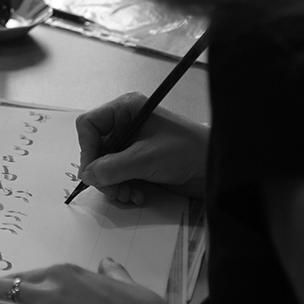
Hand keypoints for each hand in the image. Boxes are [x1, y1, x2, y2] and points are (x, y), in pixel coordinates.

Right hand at [76, 92, 208, 202]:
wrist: (215, 169)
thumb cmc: (189, 151)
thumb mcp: (146, 158)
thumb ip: (112, 167)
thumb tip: (88, 175)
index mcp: (126, 110)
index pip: (89, 125)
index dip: (87, 148)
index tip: (92, 170)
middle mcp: (126, 125)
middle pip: (95, 149)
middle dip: (102, 173)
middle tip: (112, 189)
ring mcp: (131, 145)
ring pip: (104, 166)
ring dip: (113, 184)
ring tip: (128, 194)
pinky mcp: (138, 162)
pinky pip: (117, 176)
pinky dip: (123, 188)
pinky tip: (138, 194)